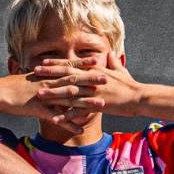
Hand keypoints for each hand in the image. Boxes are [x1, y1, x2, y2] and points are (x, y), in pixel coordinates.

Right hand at [15, 65, 105, 120]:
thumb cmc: (14, 85)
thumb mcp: (31, 77)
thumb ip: (44, 76)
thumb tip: (52, 73)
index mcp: (47, 75)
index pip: (68, 67)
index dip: (83, 64)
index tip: (97, 60)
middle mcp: (49, 84)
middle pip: (74, 82)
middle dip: (91, 80)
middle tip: (107, 79)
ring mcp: (45, 97)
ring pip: (69, 100)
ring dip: (86, 103)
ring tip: (101, 105)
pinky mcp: (40, 110)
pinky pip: (58, 119)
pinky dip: (70, 124)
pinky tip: (81, 130)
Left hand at [35, 59, 153, 117]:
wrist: (139, 97)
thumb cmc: (130, 84)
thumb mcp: (121, 70)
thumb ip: (113, 62)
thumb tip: (111, 53)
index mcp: (94, 70)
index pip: (71, 64)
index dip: (56, 64)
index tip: (43, 62)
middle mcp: (90, 79)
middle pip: (66, 75)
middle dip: (49, 74)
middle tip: (33, 74)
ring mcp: (92, 92)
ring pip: (68, 92)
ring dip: (53, 94)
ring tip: (39, 95)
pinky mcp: (96, 105)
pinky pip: (77, 111)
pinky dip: (66, 115)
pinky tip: (55, 119)